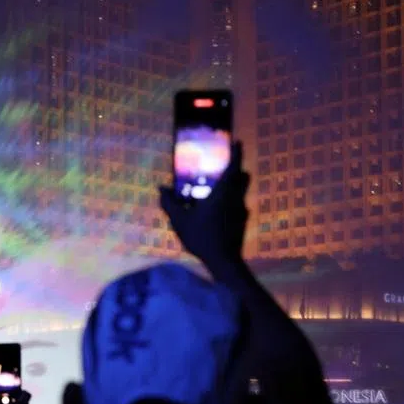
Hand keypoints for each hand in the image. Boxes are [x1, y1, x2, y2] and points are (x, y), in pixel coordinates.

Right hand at [159, 141, 250, 269]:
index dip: (236, 153)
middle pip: (242, 177)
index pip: (233, 167)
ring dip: (231, 188)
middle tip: (223, 169)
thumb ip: (170, 204)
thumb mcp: (180, 221)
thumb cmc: (201, 237)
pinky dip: (229, 204)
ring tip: (214, 194)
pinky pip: (237, 206)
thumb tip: (161, 189)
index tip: (237, 142)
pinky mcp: (242, 222)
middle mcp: (235, 198)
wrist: (223, 261)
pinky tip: (216, 215)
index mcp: (222, 193)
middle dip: (236, 171)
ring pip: (239, 192)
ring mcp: (241, 211)